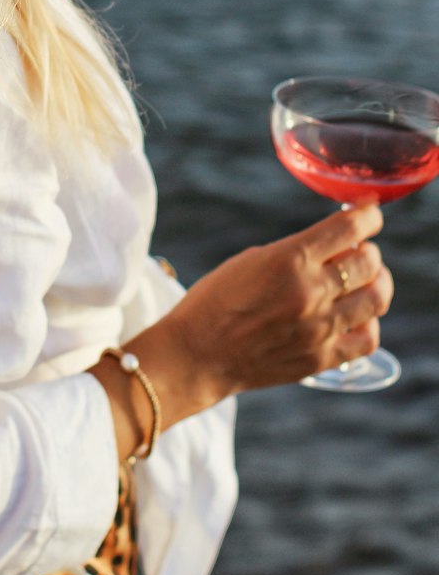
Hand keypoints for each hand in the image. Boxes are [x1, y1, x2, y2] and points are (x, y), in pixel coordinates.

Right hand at [159, 203, 394, 401]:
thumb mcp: (252, 259)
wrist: (199, 353)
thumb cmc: (217, 299)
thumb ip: (296, 253)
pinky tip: (357, 316)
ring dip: (377, 282)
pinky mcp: (322, 359)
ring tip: (367, 280)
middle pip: (369, 262)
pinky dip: (369, 323)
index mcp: (290, 259)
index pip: (349, 228)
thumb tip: (333, 248)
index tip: (370, 216)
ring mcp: (320, 328)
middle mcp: (310, 292)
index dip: (368, 217)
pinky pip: (368, 339)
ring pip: (376, 298)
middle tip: (360, 250)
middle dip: (369, 250)